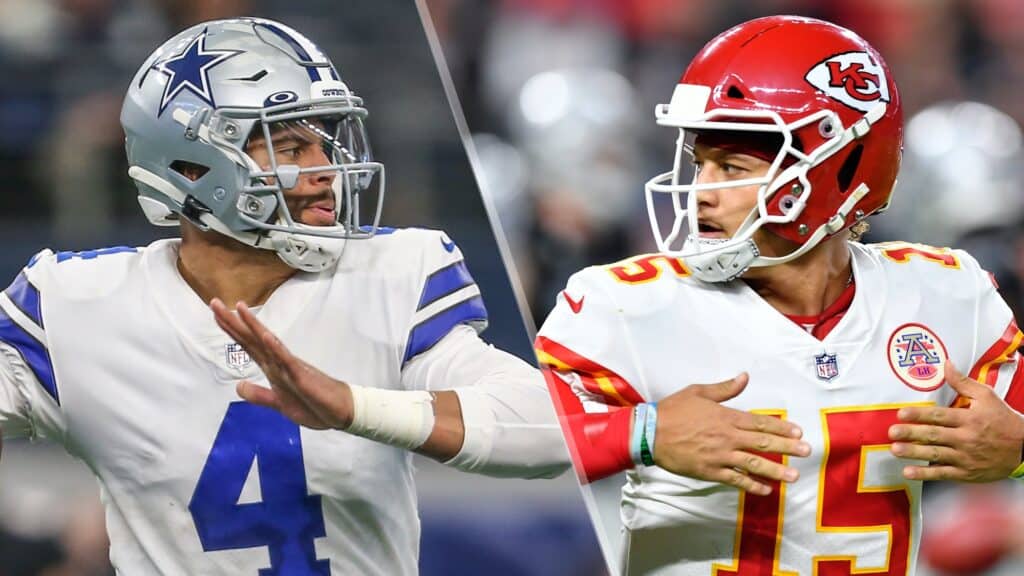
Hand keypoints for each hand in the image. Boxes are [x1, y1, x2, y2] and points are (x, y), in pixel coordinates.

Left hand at [210, 298, 353, 429]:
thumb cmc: (314, 405)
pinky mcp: (301, 375)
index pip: (248, 345)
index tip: (216, 314)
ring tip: (239, 308)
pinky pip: (286, 360)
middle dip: (233, 321)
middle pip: (252, 338)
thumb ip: (259, 395)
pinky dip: (275, 347)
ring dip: (253, 326)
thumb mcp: (280, 404)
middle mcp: (278, 362)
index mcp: (273, 368)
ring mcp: (289, 366)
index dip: (231, 329)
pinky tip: (266, 335)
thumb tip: (238, 385)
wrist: (340, 411)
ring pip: (267, 343)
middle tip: (214, 302)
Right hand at [653, 373, 810, 494]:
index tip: (797, 432)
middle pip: (762, 443)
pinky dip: (751, 485)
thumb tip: (744, 377)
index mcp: (725, 416)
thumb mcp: (698, 392)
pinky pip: (735, 480)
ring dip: (775, 470)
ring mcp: (719, 456)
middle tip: (806, 452)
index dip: (781, 428)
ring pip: (753, 464)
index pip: (760, 423)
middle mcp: (727, 437)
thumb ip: (725, 388)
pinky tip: (765, 490)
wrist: (649, 433)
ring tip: (793, 476)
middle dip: (786, 448)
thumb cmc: (672, 410)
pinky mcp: (710, 471)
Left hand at [889, 360, 1023, 481]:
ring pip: (936, 454)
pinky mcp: (966, 472)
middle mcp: (965, 438)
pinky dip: (925, 474)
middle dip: (911, 433)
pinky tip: (909, 472)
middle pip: (934, 435)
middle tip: (892, 432)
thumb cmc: (1003, 420)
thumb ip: (963, 382)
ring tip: (896, 449)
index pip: (939, 416)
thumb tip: (946, 364)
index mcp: (969, 419)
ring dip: (914, 453)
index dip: (919, 414)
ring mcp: (965, 457)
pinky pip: (943, 474)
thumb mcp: (986, 396)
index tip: (901, 413)